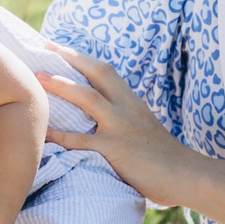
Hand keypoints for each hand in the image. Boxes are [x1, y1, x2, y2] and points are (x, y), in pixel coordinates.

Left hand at [40, 47, 195, 205]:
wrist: (186, 175)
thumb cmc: (164, 157)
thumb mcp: (143, 127)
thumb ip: (124, 118)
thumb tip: (100, 117)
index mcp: (132, 102)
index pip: (106, 71)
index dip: (82, 57)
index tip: (61, 48)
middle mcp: (126, 108)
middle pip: (97, 73)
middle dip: (71, 58)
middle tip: (45, 48)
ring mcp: (120, 127)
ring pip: (88, 98)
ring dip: (61, 86)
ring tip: (38, 78)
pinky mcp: (115, 149)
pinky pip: (82, 140)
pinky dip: (61, 136)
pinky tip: (43, 133)